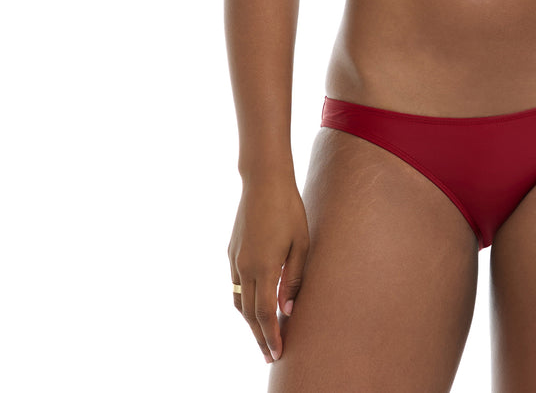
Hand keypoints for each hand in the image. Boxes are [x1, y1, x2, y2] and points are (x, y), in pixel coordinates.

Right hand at [228, 178, 308, 363]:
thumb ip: (294, 279)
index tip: (276, 355)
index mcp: (264, 267)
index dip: (270, 336)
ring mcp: (235, 260)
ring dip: (250, 321)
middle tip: (269, 356)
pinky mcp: (232, 251)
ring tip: (263, 335)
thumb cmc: (289, 209)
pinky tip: (254, 304)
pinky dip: (244, 301)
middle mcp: (245, 268)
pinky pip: (236, 285)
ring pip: (239, 301)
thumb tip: (287, 310)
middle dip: (259, 337)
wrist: (264, 181)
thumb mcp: (302, 243)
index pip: (264, 314)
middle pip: (249, 314)